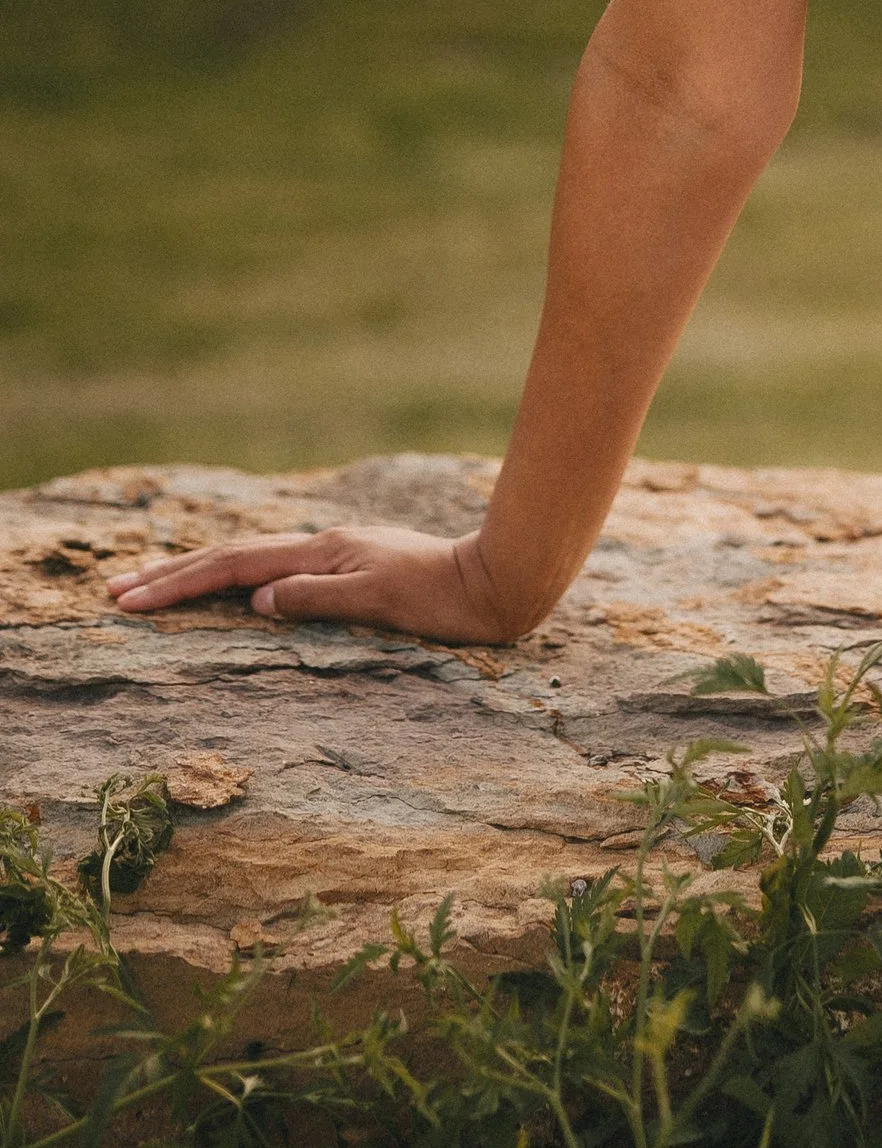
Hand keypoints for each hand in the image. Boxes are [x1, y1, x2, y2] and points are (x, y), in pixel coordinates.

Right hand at [104, 522, 519, 642]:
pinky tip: (233, 586)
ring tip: (156, 585)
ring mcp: (338, 554)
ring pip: (254, 560)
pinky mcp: (353, 567)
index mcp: (323, 553)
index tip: (127, 599)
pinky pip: (279, 570)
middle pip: (234, 557)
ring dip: (202, 574)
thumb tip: (256, 599)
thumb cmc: (446, 599)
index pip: (234, 568)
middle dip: (173, 575)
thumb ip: (317, 598)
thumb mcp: (380, 600)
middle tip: (115, 590)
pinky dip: (241, 577)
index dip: (178, 584)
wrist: (499, 582)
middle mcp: (325, 547)